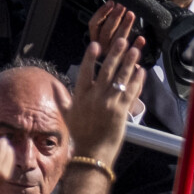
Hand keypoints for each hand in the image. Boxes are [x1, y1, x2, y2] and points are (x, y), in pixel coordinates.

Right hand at [67, 28, 145, 165]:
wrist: (92, 152)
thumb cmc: (80, 134)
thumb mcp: (68, 114)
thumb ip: (62, 98)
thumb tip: (53, 86)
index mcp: (80, 97)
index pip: (85, 72)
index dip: (90, 57)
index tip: (95, 44)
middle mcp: (94, 98)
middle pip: (106, 71)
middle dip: (115, 54)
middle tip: (122, 41)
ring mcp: (108, 104)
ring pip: (120, 78)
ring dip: (129, 62)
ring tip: (135, 50)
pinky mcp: (121, 111)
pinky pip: (131, 91)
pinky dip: (136, 80)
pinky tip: (140, 70)